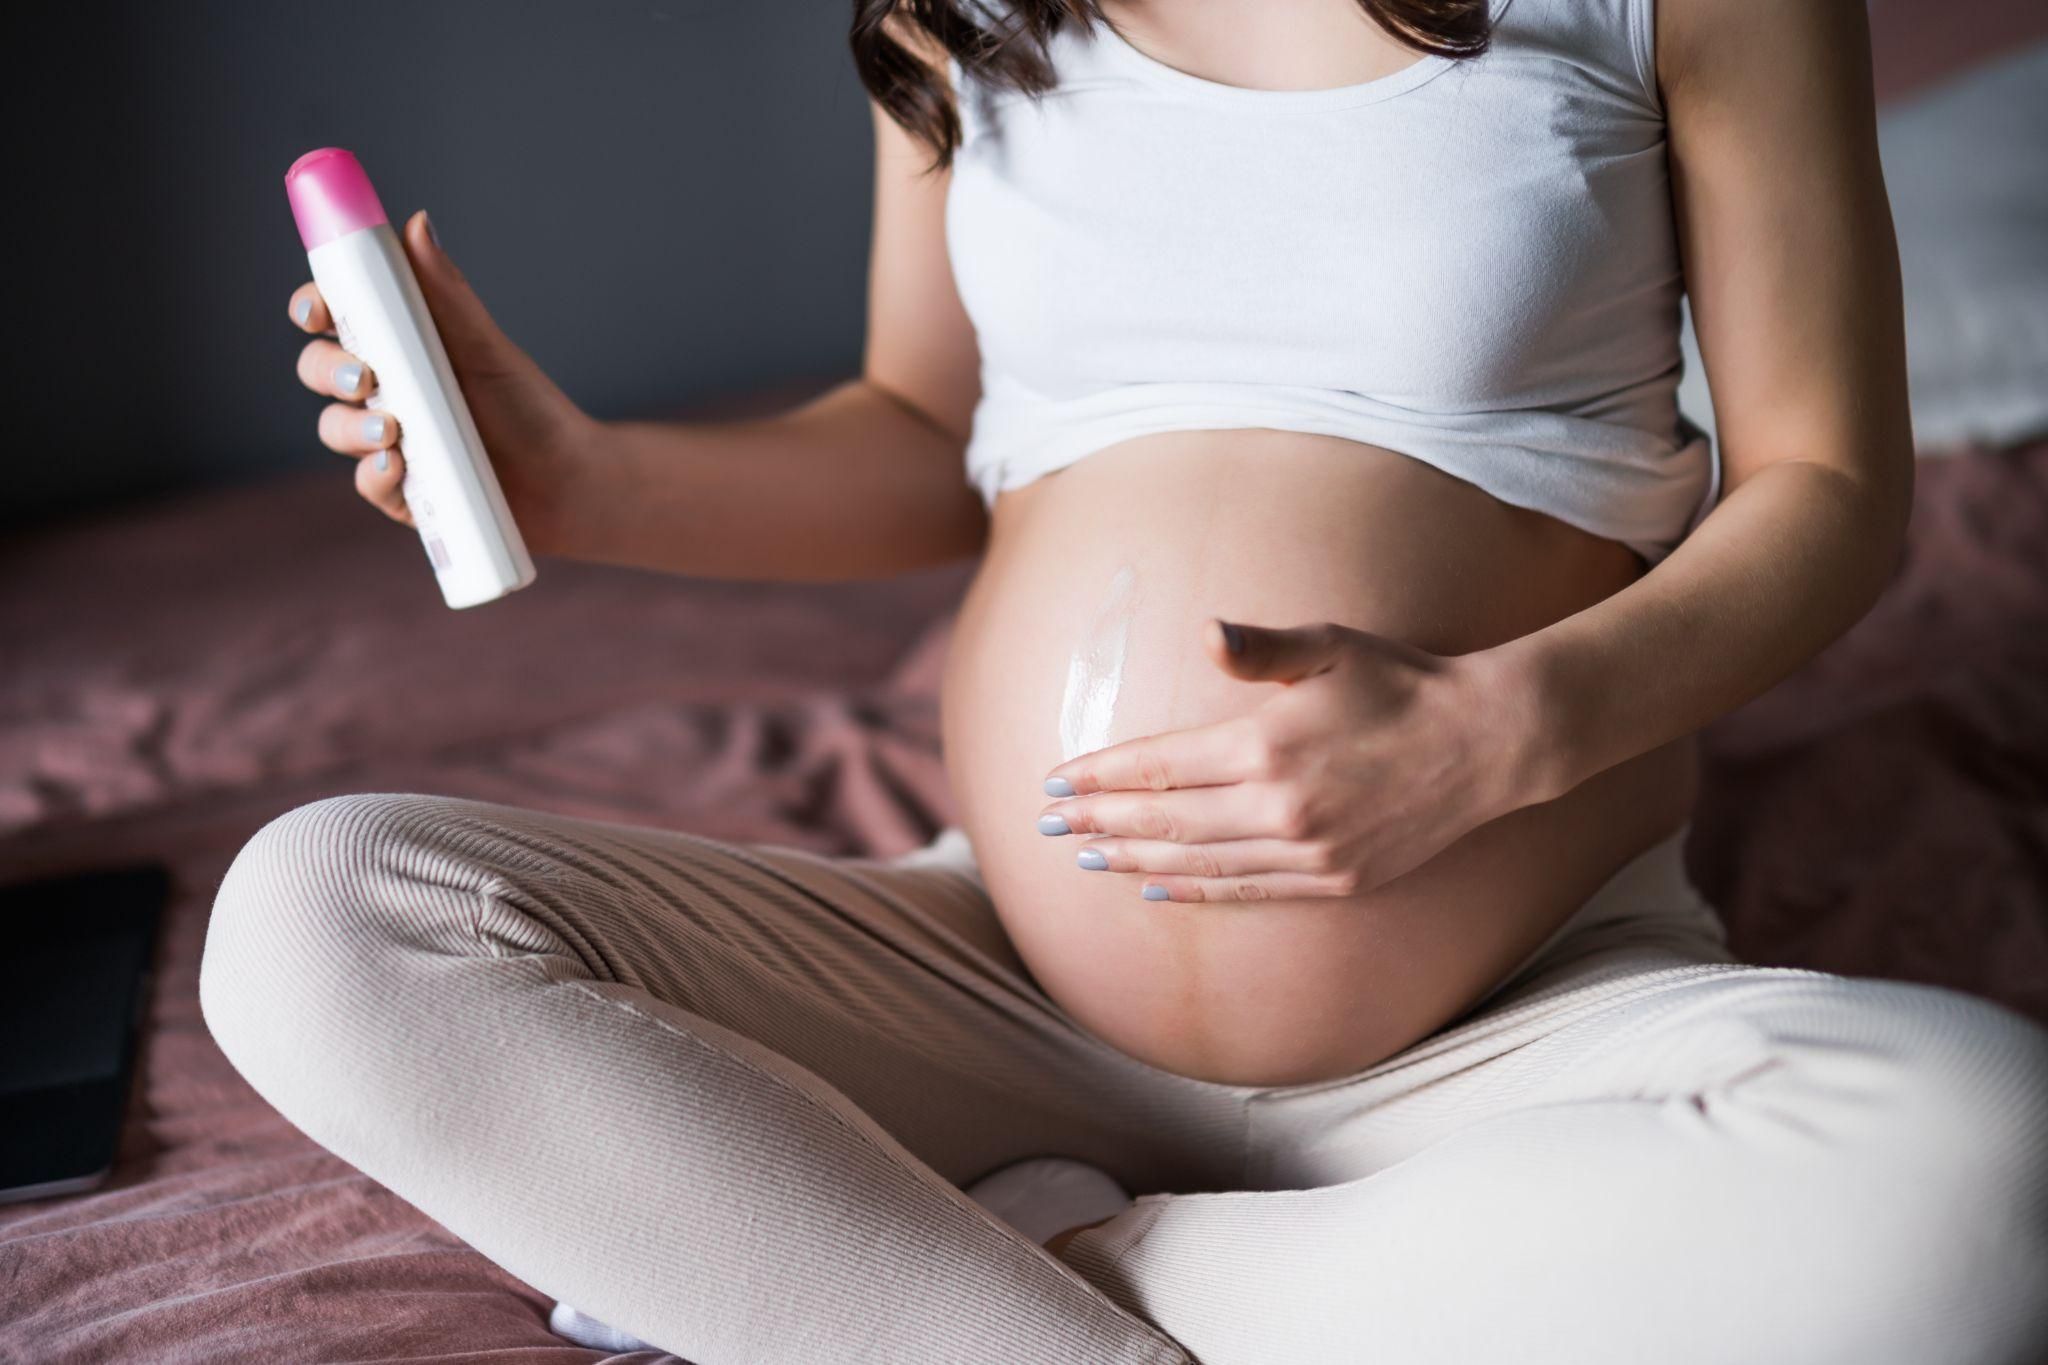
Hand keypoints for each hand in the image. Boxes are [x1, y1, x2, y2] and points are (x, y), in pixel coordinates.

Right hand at [287, 209, 596, 549]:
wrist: (567, 480)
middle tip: (364, 377)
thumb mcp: (484, 346)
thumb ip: (445, 292)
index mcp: (399, 347)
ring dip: (351, 426)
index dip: (313, 308)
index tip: (317, 310)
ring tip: (393, 430)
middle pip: (319, 370)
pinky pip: (367, 483)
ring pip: (334, 428)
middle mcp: (384, 392)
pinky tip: (398, 468)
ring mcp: (387, 443)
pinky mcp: (400, 492)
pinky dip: (375, 476)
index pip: (335, 319)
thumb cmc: (528, 407)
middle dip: (327, 370)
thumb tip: (415, 222)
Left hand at [1037, 618, 1538, 902]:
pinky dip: (1194, 891)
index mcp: (1266, 745)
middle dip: (1097, 821)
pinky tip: (1155, 889)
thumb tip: (1204, 632)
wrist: (1486, 742)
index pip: (1158, 766)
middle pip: (1163, 820)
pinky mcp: (1333, 879)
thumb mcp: (1330, 646)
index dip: (1101, 775)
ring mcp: (1307, 851)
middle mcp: (1279, 807)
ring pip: (1196, 862)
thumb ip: (1260, 647)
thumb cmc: (1401, 681)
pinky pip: (1244, 889)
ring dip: (1133, 861)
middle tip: (1045, 824)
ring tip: (1085, 858)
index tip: (1054, 780)